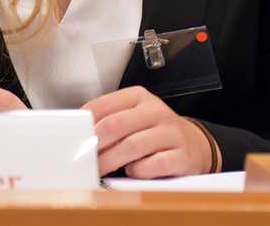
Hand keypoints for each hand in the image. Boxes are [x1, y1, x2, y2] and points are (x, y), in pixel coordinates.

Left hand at [83, 86, 220, 176]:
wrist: (194, 145)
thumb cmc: (154, 132)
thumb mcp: (133, 117)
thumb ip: (109, 120)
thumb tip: (80, 135)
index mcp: (139, 97)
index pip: (103, 105)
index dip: (86, 124)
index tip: (75, 138)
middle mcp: (156, 111)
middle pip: (115, 126)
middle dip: (95, 145)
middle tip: (85, 158)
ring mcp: (171, 133)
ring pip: (132, 146)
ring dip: (111, 161)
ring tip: (101, 168)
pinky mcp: (181, 156)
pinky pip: (154, 165)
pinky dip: (138, 171)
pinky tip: (132, 171)